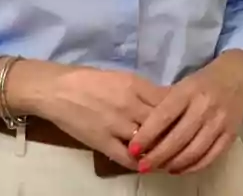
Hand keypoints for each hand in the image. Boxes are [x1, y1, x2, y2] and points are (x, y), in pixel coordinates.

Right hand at [9, 60, 169, 169]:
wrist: (55, 89)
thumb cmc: (87, 79)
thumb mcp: (120, 76)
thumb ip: (143, 89)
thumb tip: (166, 100)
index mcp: (134, 84)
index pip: (168, 101)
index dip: (180, 112)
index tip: (187, 119)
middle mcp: (129, 104)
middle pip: (163, 123)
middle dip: (175, 133)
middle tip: (183, 141)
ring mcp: (116, 125)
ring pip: (149, 143)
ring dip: (160, 151)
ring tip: (168, 156)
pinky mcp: (103, 142)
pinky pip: (128, 159)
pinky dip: (141, 164)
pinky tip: (146, 165)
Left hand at [129, 51, 242, 174]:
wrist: (238, 76)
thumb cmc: (203, 82)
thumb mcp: (182, 85)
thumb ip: (165, 105)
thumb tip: (141, 131)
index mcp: (188, 91)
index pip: (164, 116)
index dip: (147, 135)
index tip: (133, 149)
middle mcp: (204, 107)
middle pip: (178, 138)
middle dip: (158, 156)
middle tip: (142, 166)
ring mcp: (219, 122)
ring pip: (194, 151)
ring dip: (174, 164)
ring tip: (160, 169)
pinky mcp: (231, 134)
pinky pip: (210, 157)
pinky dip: (194, 167)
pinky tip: (180, 169)